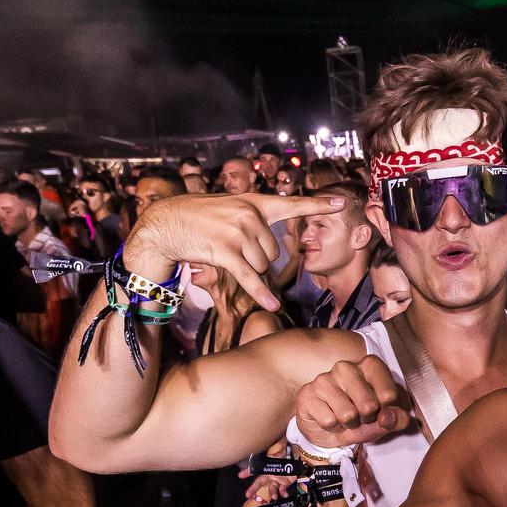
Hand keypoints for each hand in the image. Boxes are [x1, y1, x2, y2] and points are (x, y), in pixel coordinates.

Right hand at [124, 192, 341, 311]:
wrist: (166, 223)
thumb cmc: (198, 217)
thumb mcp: (229, 207)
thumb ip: (253, 217)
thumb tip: (271, 244)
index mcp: (253, 202)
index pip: (291, 203)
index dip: (317, 205)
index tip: (339, 203)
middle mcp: (249, 215)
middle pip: (273, 251)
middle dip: (257, 257)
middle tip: (232, 248)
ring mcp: (238, 233)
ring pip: (262, 265)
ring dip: (248, 268)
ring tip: (224, 254)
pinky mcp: (226, 252)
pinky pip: (250, 278)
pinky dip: (260, 293)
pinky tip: (272, 305)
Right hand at [294, 355, 415, 448]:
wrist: (328, 432)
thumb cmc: (359, 420)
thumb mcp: (382, 422)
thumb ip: (395, 419)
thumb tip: (390, 418)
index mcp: (370, 366)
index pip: (389, 394)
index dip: (386, 412)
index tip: (378, 411)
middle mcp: (346, 367)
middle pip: (369, 405)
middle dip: (366, 420)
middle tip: (358, 417)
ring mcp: (325, 378)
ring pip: (348, 414)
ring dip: (348, 424)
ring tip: (343, 418)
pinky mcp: (307, 393)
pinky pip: (328, 421)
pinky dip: (331, 427)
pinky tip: (328, 418)